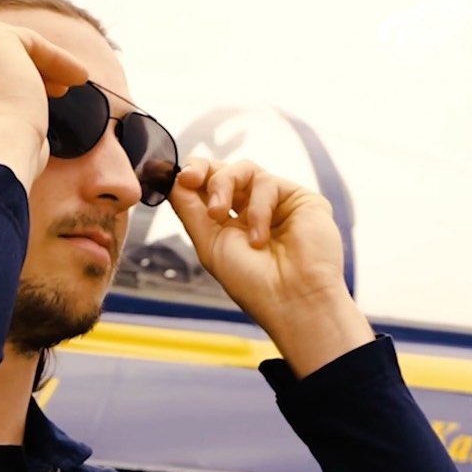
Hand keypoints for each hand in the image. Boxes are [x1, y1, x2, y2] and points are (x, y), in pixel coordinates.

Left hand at [169, 157, 373, 374]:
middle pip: (225, 170)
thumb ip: (190, 211)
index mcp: (231, 224)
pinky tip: (259, 239)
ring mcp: (277, 203)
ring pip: (244, 169)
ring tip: (218, 214)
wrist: (290, 301)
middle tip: (190, 180)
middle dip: (204, 172)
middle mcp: (253, 210)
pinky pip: (268, 183)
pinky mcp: (299, 198)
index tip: (179, 177)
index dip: (193, 175)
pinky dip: (257, 208)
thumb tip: (172, 180)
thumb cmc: (252, 284)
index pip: (209, 187)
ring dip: (223, 186)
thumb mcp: (210, 245)